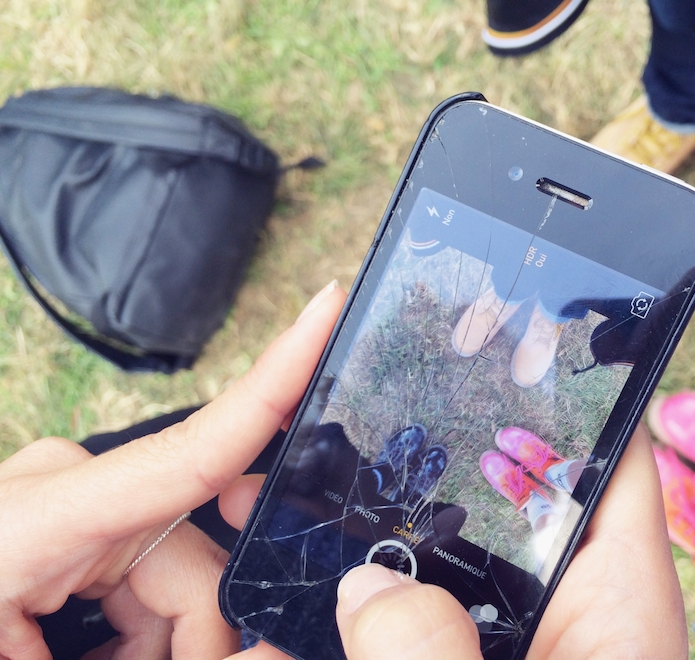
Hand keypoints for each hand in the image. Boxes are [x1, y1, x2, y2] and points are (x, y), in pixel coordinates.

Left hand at [0, 282, 346, 659]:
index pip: (191, 445)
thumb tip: (273, 651)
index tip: (329, 306)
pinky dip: (145, 628)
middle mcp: (68, 488)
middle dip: (202, 634)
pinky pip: (148, 572)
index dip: (274, 374)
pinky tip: (106, 653)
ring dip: (169, 641)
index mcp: (39, 516)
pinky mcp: (70, 523)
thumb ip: (168, 658)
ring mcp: (70, 504)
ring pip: (182, 572)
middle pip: (199, 556)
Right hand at [220, 423, 686, 659]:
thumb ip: (437, 659)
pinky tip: (261, 613)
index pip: (612, 470)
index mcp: (614, 615)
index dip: (577, 392)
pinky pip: (373, 639)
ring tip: (285, 496)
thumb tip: (367, 589)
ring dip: (354, 553)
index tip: (517, 331)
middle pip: (496, 514)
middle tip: (360, 408)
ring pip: (415, 586)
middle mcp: (551, 629)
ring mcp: (482, 655)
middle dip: (424, 469)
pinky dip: (323, 631)